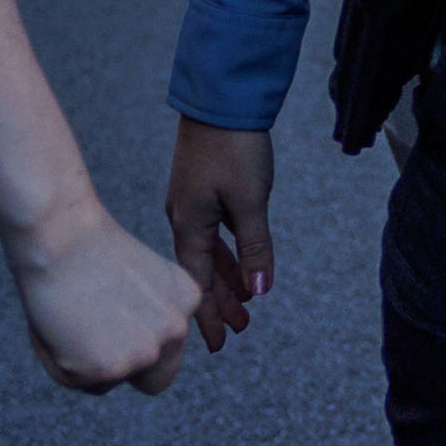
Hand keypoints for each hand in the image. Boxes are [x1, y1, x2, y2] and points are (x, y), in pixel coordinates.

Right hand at [6, 191, 196, 395]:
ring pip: (110, 382)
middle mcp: (175, 329)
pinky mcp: (110, 367)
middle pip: (157, 380)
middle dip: (129, 374)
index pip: (171, 348)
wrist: (62, 236)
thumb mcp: (139, 285)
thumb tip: (128, 353)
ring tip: (69, 319)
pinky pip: (78, 382)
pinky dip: (59, 362)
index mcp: (187, 300)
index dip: (142, 346)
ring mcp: (144, 352)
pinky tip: (57, 325)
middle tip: (95, 348)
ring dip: (85, 364)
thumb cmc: (88, 250)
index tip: (116, 332)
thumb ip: (145, 320)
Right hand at [165, 119, 276, 351]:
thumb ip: (255, 247)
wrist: (222, 99)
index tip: (215, 346)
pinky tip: (243, 264)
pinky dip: (230, 253)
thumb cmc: (234, 148)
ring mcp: (194, 203)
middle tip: (237, 332)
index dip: (206, 316)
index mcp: (189, 225)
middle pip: (202, 272)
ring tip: (245, 305)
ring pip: (211, 253)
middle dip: (219, 304)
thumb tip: (259, 291)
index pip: (197, 284)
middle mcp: (185, 218)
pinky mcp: (205, 188)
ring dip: (228, 279)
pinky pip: (216, 233)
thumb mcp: (250, 201)